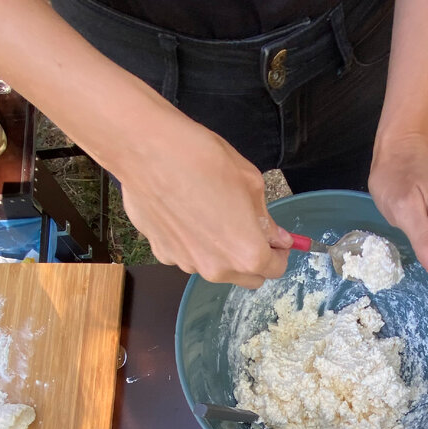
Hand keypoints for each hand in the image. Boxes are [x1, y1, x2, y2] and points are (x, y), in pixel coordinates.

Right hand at [113, 98, 291, 288]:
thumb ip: (265, 220)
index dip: (279, 253)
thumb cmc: (203, 160)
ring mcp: (186, 264)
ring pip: (215, 268)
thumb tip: (277, 237)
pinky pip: (187, 256)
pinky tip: (185, 213)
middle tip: (248, 229)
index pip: (274, 269)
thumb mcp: (250, 184)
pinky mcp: (162, 253)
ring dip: (221, 253)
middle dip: (252, 258)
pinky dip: (192, 243)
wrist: (148, 151)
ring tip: (211, 214)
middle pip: (247, 277)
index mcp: (247, 253)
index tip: (275, 239)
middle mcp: (217, 269)